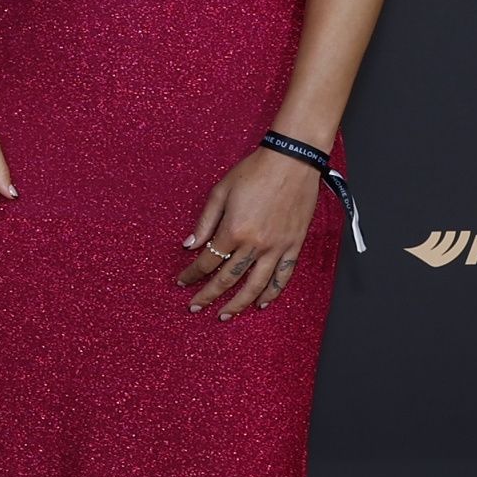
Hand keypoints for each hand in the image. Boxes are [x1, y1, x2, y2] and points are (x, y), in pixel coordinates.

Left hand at [179, 145, 320, 315]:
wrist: (292, 161)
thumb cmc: (254, 172)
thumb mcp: (220, 192)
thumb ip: (205, 222)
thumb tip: (189, 245)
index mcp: (234, 230)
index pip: (208, 261)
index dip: (192, 274)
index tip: (182, 282)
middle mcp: (256, 244)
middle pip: (229, 278)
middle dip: (209, 295)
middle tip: (196, 308)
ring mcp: (278, 247)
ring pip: (256, 284)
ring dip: (239, 303)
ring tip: (226, 315)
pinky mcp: (294, 245)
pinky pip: (283, 276)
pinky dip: (273, 292)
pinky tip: (262, 302)